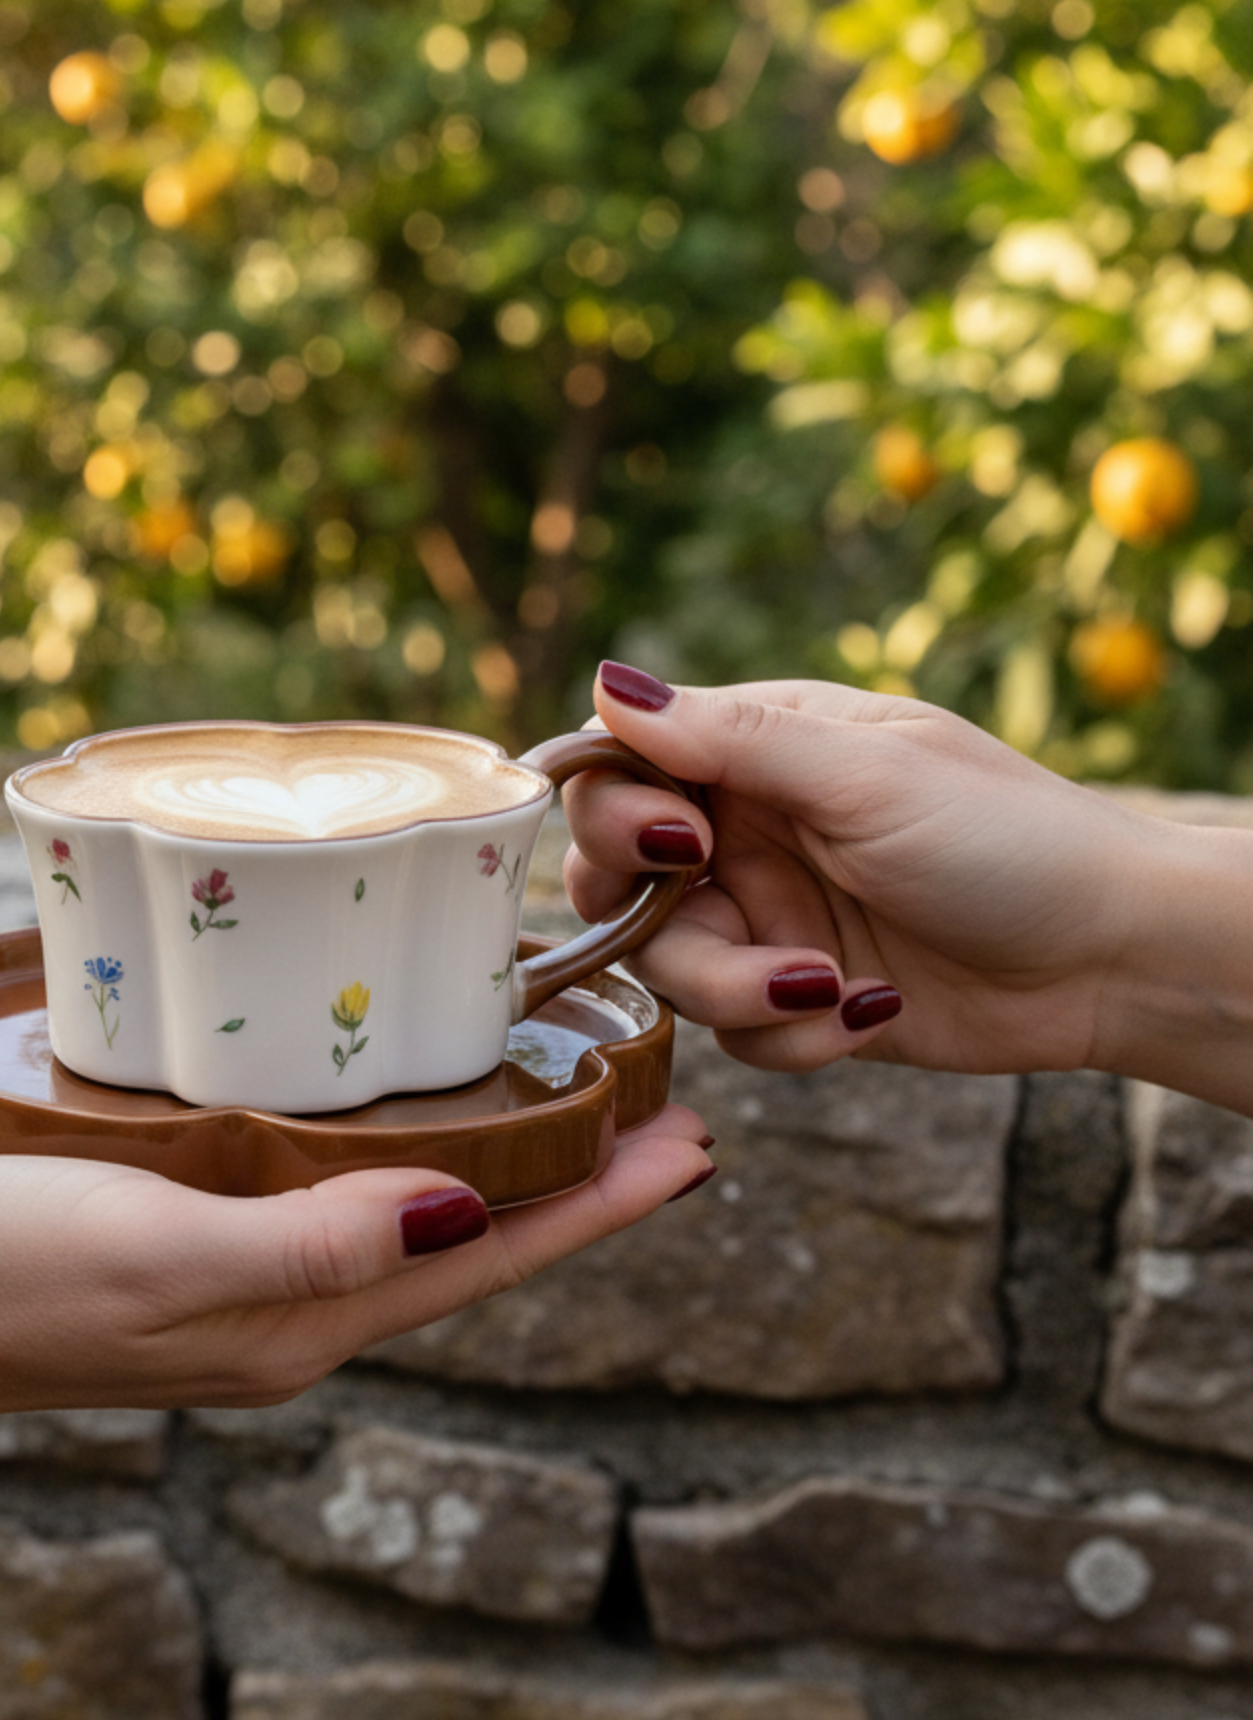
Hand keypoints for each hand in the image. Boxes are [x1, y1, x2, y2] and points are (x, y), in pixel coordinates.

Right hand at [0, 1108, 712, 1444]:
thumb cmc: (3, 1272)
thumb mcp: (162, 1254)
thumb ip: (313, 1245)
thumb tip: (464, 1207)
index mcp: (300, 1326)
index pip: (485, 1261)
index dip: (597, 1209)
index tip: (696, 1148)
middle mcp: (289, 1316)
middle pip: (467, 1245)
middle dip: (573, 1188)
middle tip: (661, 1114)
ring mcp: (240, 1284)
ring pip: (404, 1220)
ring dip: (495, 1167)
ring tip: (559, 1105)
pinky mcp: (189, 1241)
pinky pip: (329, 1199)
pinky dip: (392, 1155)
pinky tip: (389, 1110)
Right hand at [564, 666, 1159, 1078]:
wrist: (1111, 960)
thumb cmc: (1009, 840)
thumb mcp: (865, 776)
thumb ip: (731, 738)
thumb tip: (608, 683)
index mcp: (760, 753)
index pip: (622, 767)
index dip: (615, 811)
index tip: (677, 843)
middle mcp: (747, 834)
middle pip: (614, 878)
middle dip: (650, 915)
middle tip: (719, 916)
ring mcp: (767, 919)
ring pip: (669, 968)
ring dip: (735, 991)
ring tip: (824, 987)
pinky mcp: (791, 998)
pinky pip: (732, 1033)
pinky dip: (790, 1036)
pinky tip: (869, 1012)